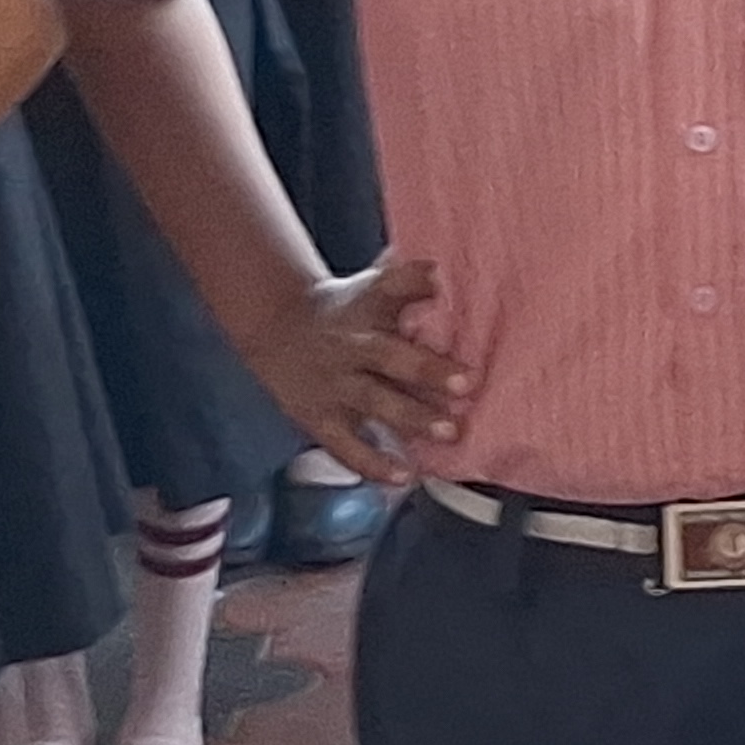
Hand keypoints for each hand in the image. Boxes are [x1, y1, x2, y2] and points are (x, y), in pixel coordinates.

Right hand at [245, 258, 470, 484]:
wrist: (277, 328)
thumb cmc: (349, 308)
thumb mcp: (375, 286)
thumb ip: (411, 279)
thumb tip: (451, 268)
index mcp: (367, 304)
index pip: (392, 284)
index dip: (417, 280)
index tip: (444, 280)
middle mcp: (351, 344)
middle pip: (389, 355)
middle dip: (428, 370)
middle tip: (468, 384)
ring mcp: (333, 384)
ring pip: (373, 402)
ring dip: (412, 418)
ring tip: (448, 432)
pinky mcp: (318, 417)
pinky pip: (345, 445)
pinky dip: (373, 463)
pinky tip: (403, 476)